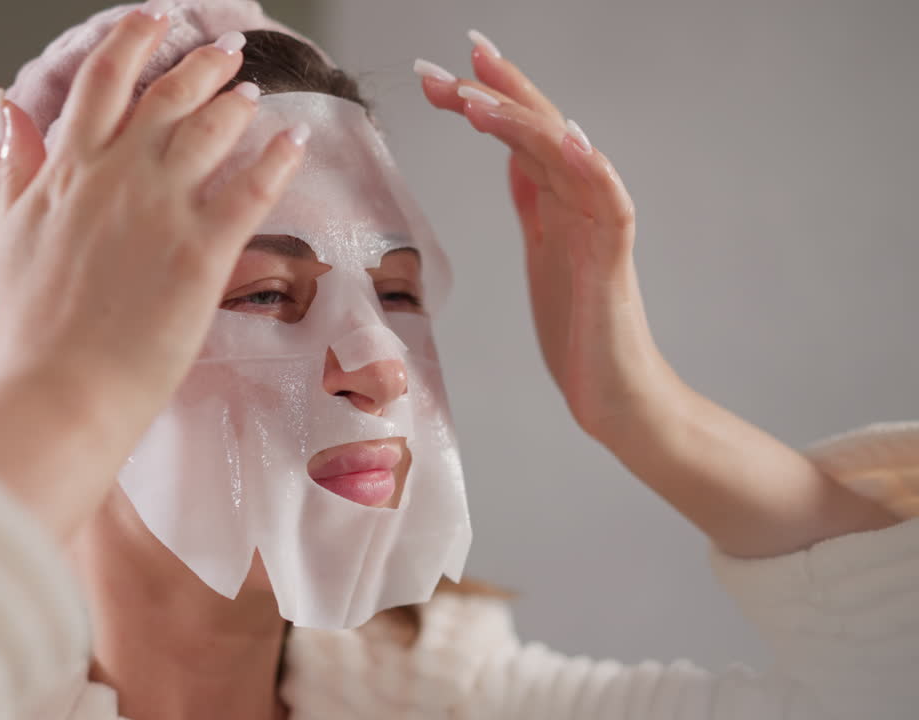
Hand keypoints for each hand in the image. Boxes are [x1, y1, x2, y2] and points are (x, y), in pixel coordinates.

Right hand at [0, 10, 305, 537]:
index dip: (133, 41)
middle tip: (228, 50)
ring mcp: (163, 209)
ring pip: (212, 129)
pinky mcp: (204, 250)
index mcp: (69, 171)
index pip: (104, 83)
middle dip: (202, 64)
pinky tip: (296, 139)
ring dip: (238, 102)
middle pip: (169, 97)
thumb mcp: (10, 234)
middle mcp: (118, 176)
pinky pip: (252, 187)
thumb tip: (5, 107)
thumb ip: (16, 165)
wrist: (59, 390)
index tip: (154, 18)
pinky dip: (279, 157)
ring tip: (253, 91)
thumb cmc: (32, 328)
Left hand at [417, 38, 679, 440]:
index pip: (519, 133)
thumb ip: (534, 202)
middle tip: (437, 67)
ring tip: (474, 99)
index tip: (437, 72)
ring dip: (521, 122)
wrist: (615, 395)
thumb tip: (512, 156)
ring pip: (565, 157)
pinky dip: (594, 169)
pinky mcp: (613, 263)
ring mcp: (599, 228)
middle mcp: (580, 202)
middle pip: (537, 129)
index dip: (485, 96)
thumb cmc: (579, 329)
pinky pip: (611, 205)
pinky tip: (571, 139)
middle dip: (491, 92)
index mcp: (557, 201)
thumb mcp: (543, 253)